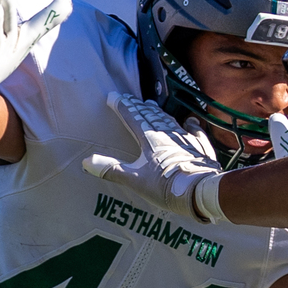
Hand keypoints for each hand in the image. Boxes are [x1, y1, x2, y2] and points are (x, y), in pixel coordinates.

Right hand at [82, 94, 224, 222]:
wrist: (201, 191)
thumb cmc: (166, 186)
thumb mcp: (135, 180)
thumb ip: (111, 170)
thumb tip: (86, 161)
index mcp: (149, 140)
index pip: (133, 118)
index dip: (123, 107)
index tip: (113, 96)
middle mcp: (167, 134)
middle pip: (150, 117)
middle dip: (139, 107)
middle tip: (132, 100)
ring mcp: (186, 139)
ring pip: (170, 121)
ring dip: (160, 114)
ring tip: (152, 106)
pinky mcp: (201, 147)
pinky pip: (195, 132)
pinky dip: (190, 125)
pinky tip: (190, 121)